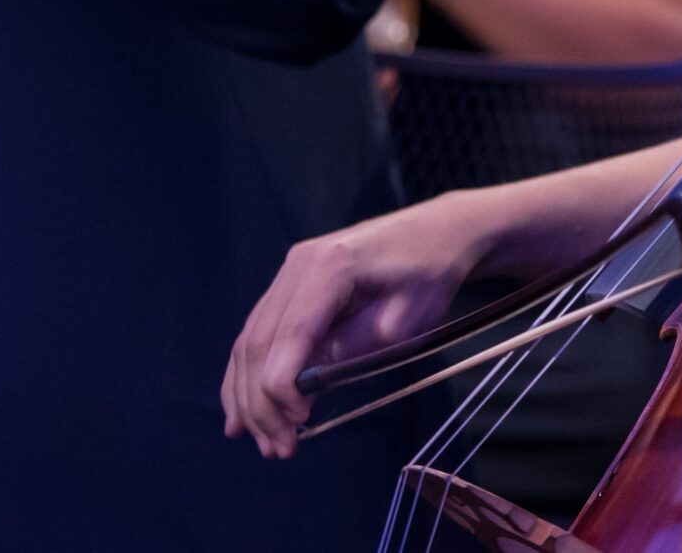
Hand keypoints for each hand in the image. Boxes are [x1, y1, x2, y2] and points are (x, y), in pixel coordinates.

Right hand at [223, 193, 494, 458]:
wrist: (440, 233)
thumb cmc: (429, 277)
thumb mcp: (399, 322)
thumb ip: (348, 352)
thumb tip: (302, 385)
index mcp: (328, 268)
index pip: (287, 336)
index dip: (281, 387)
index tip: (297, 424)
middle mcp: (296, 265)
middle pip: (258, 342)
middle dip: (261, 403)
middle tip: (279, 448)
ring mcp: (289, 271)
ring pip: (249, 341)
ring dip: (249, 396)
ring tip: (261, 440)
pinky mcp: (290, 282)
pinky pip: (258, 332)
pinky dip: (247, 374)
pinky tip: (241, 409)